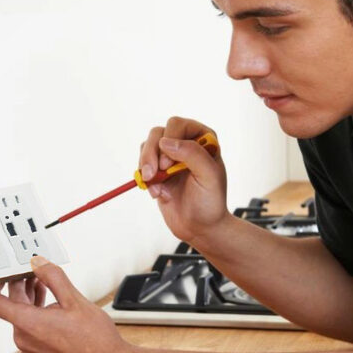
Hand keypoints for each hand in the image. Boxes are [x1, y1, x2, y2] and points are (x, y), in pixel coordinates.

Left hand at [0, 256, 127, 352]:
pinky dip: (36, 313)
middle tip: (33, 270)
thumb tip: (38, 263)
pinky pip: (30, 329)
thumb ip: (53, 277)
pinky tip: (52, 305)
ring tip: (45, 284)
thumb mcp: (74, 300)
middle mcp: (24, 339)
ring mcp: (31, 348)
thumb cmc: (95, 340)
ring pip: (22, 317)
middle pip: (11, 306)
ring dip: (30, 299)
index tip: (0, 272)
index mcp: (28, 324)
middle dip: (20, 286)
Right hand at [138, 116, 230, 244]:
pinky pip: (142, 163)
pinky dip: (144, 178)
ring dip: (145, 165)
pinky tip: (157, 193)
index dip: (170, 140)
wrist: (200, 227)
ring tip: (154, 186)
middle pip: (158, 133)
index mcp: (203, 139)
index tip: (167, 164)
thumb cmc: (210, 202)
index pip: (178, 125)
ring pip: (147, 146)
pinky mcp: (157, 170)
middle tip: (153, 175)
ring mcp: (170, 156)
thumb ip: (192, 154)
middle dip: (151, 153)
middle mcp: (185, 143)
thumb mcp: (209, 177)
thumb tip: (166, 142)